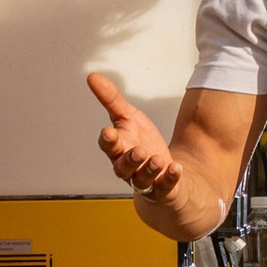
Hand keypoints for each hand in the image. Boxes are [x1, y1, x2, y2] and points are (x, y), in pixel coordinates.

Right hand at [88, 69, 182, 203]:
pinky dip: (169, 178)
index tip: (109, 132)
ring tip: (157, 159)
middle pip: (122, 167)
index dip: (108, 141)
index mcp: (119, 148)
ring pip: (141, 180)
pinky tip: (175, 168)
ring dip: (148, 170)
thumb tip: (92, 77)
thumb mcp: (129, 117)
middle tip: (138, 151)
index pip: (109, 146)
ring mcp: (144, 180)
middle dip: (129, 160)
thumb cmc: (141, 142)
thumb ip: (111, 99)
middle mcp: (128, 167)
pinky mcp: (162, 189)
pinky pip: (164, 187)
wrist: (162, 168)